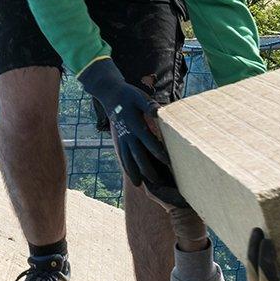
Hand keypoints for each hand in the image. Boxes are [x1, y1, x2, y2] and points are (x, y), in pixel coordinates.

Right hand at [79, 58, 175, 195]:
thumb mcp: (140, 97)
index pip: (149, 142)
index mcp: (135, 125)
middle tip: (158, 181)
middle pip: (138, 156)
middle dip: (148, 169)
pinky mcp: (117, 141)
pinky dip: (126, 168)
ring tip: (140, 185)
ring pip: (127, 160)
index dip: (158, 152)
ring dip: (134, 173)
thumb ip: (149, 106)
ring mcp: (121, 140)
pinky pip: (121, 158)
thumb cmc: (129, 96)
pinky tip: (131, 177)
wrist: (111, 96)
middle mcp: (127, 135)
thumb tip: (159, 111)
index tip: (168, 162)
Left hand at [244, 229, 279, 280]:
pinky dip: (256, 265)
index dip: (265, 259)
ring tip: (257, 236)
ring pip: (252, 278)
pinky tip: (260, 253)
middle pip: (253, 276)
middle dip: (253, 252)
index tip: (269, 241)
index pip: (266, 280)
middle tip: (257, 230)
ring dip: (252, 257)